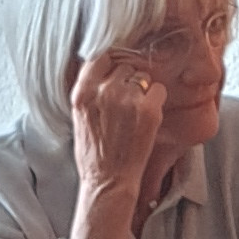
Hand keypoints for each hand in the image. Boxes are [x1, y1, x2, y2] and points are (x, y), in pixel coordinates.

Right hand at [67, 50, 167, 207]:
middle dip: (127, 80)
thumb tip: (102, 67)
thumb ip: (88, 91)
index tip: (114, 73)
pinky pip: (158, 89)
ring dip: (142, 90)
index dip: (110, 64)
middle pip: (123, 66)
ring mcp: (128, 99)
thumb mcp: (79, 117)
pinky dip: (156, 100)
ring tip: (135, 113)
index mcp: (83, 93)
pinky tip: (148, 117)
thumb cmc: (93, 153)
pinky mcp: (148, 110)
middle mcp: (104, 91)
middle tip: (125, 104)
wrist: (108, 181)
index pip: (100, 57)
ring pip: (142, 76)